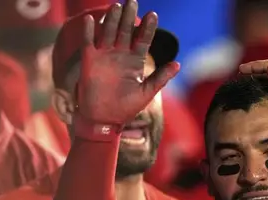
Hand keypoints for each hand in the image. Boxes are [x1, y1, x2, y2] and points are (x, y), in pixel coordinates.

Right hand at [76, 0, 179, 125]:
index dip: (148, 28)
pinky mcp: (89, 60)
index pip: (143, 40)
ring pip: (108, 32)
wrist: (104, 119)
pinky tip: (92, 19)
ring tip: (117, 6)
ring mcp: (104, 55)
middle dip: (130, 17)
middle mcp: (120, 54)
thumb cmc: (126, 108)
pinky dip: (89, 31)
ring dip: (112, 19)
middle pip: (126, 31)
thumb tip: (178, 64)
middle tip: (133, 2)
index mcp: (135, 61)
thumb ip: (161, 77)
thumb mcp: (147, 92)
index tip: (153, 15)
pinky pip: (89, 42)